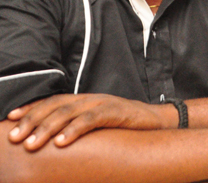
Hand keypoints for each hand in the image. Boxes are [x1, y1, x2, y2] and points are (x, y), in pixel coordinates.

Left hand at [7, 94, 172, 150]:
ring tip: (32, 144)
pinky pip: (91, 120)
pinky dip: (74, 130)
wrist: (156, 121)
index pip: (52, 101)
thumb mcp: (97, 123)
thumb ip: (77, 125)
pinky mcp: (116, 112)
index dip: (32, 108)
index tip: (12, 119)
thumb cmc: (124, 125)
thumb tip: (53, 140)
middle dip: (33, 121)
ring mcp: (103, 104)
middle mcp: (90, 99)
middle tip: (16, 138)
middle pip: (56, 106)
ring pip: (69, 113)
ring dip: (47, 128)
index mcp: (84, 100)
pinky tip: (62, 142)